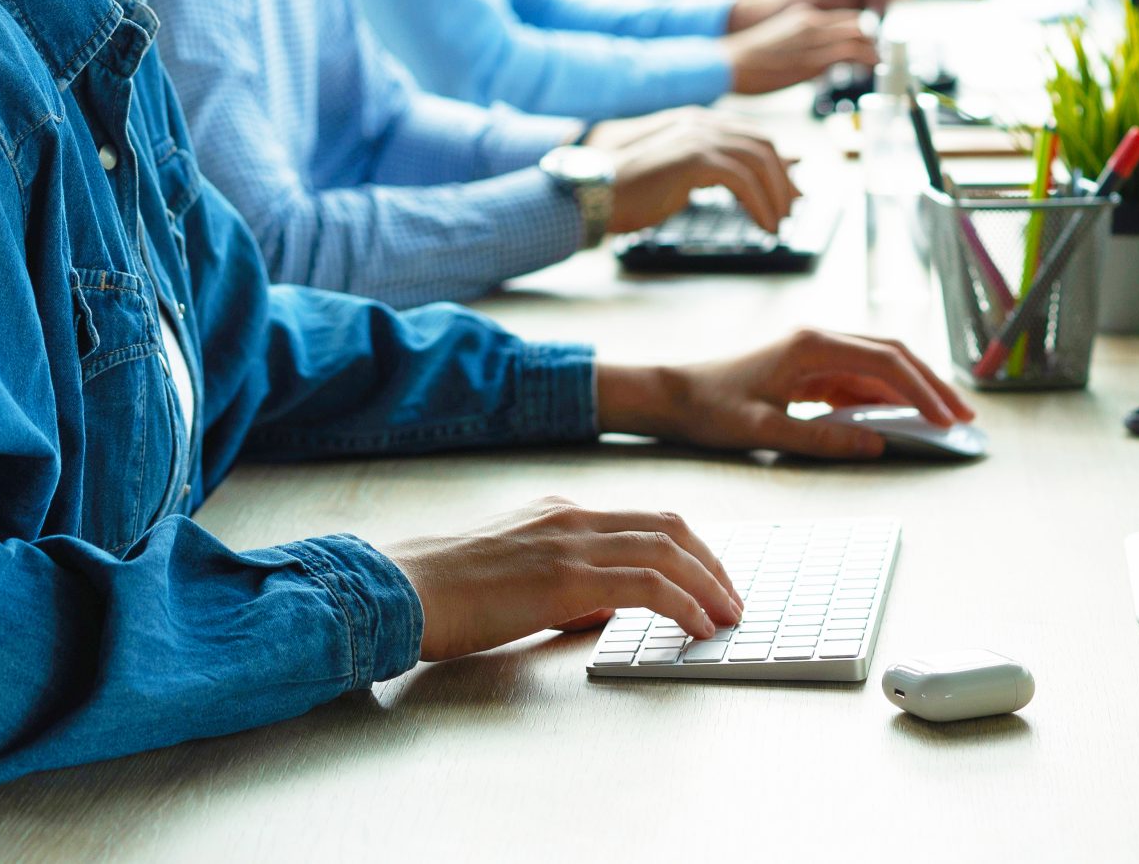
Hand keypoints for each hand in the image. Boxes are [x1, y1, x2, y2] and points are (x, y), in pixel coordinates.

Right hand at [379, 497, 742, 660]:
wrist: (405, 589)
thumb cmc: (449, 592)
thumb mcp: (517, 572)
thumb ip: (566, 582)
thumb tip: (608, 609)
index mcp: (559, 511)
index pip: (644, 519)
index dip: (689, 548)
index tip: (711, 578)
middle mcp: (571, 517)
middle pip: (668, 527)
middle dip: (711, 563)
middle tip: (733, 599)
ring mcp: (570, 543)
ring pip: (666, 550)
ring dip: (708, 585)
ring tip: (728, 616)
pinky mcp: (565, 578)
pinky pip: (646, 586)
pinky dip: (683, 604)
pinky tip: (697, 626)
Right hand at [587, 108, 798, 233]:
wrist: (594, 191)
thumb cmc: (629, 189)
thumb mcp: (678, 175)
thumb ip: (710, 170)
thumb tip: (745, 180)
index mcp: (697, 122)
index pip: (753, 135)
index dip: (778, 163)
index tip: (789, 192)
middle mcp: (701, 123)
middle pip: (764, 145)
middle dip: (784, 180)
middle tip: (791, 210)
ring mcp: (697, 137)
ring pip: (760, 162)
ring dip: (776, 196)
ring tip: (778, 224)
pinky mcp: (693, 159)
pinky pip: (744, 181)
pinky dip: (760, 205)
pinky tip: (763, 225)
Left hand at [596, 327, 973, 458]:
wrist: (674, 394)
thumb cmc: (710, 408)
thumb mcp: (763, 430)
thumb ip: (822, 438)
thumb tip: (878, 443)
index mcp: (810, 346)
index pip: (884, 362)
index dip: (923, 390)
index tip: (948, 420)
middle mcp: (818, 340)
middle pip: (893, 354)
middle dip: (932, 384)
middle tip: (965, 418)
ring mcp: (816, 352)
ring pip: (881, 364)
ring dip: (915, 388)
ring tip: (947, 419)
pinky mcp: (811, 368)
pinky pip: (860, 378)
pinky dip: (888, 396)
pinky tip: (905, 418)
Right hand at [721, 6, 877, 94]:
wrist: (728, 64)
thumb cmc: (750, 61)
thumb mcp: (782, 44)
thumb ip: (806, 48)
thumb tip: (823, 67)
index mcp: (803, 15)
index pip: (846, 14)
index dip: (866, 28)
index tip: (875, 42)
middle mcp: (812, 21)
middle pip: (858, 21)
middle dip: (877, 36)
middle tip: (886, 52)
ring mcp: (813, 38)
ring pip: (860, 34)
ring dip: (876, 48)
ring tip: (883, 61)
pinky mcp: (813, 58)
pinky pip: (851, 54)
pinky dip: (868, 60)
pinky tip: (872, 69)